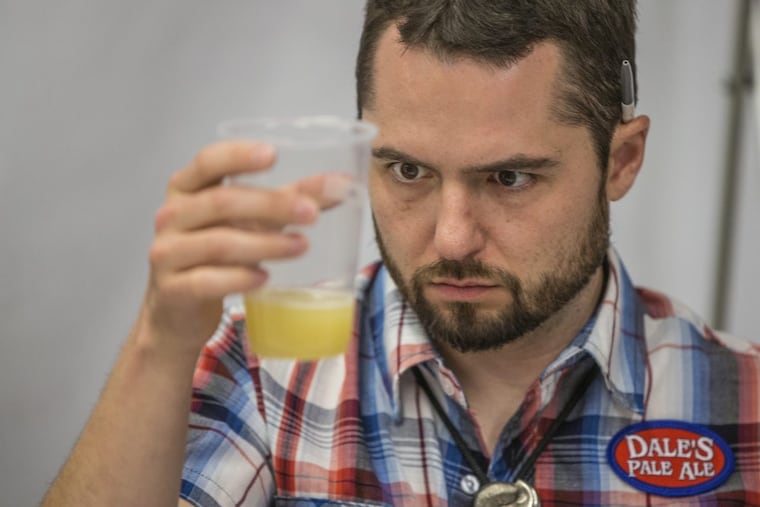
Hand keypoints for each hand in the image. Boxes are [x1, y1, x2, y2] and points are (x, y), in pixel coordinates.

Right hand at [138, 141, 318, 355]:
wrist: (176, 310)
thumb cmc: (214, 254)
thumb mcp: (249, 221)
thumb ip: (291, 198)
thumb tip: (341, 185)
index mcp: (187, 189)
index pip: (208, 162)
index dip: (238, 156)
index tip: (273, 154)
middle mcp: (172, 216)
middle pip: (221, 202)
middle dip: (270, 205)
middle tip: (310, 213)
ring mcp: (168, 252)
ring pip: (218, 242)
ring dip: (265, 244)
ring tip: (301, 246)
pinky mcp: (172, 289)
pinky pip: (206, 280)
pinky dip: (239, 278)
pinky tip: (264, 279)